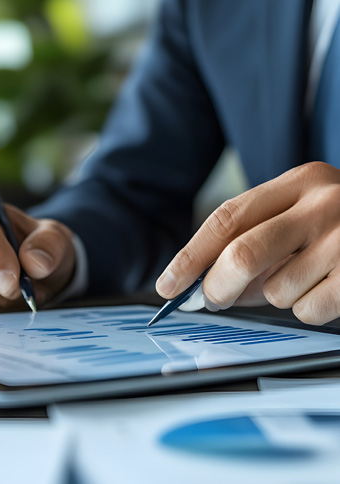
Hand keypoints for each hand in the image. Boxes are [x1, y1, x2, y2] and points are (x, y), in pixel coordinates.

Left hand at [156, 162, 339, 324]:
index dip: (190, 256)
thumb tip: (205, 285)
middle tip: (213, 299)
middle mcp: (324, 203)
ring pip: (276, 291)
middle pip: (243, 254)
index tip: (167, 284)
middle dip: (218, 287)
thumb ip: (253, 241)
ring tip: (306, 275)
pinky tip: (329, 286)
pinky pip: (310, 310)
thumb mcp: (298, 215)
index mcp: (299, 182)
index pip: (226, 219)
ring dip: (277, 295)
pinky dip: (308, 308)